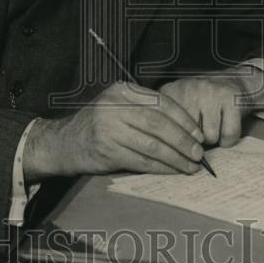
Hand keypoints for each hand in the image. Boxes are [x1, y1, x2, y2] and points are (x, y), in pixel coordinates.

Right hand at [24, 81, 204, 179]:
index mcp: (123, 91)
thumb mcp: (118, 106)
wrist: (64, 142)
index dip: (184, 119)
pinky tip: (171, 171)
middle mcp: (114, 106)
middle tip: (199, 153)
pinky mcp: (106, 151)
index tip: (198, 134)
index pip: (161, 102)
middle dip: (182, 140)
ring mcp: (108, 129)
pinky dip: (160, 168)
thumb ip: (145, 109)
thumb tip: (186, 128)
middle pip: (158, 124)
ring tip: (190, 166)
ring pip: (151, 145)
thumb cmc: (99, 125)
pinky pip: (140, 161)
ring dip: (175, 158)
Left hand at [159, 74, 252, 148]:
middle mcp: (186, 89)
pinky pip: (228, 134)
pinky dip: (228, 140)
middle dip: (195, 142)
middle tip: (199, 134)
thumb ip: (167, 125)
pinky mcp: (230, 98)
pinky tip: (225, 130)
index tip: (179, 152)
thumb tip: (167, 156)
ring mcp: (209, 92)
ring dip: (213, 140)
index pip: (164, 128)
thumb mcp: (177, 106)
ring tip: (213, 128)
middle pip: (187, 136)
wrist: (230, 81)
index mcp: (169, 92)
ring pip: (209, 137)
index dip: (173, 146)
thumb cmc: (200, 102)